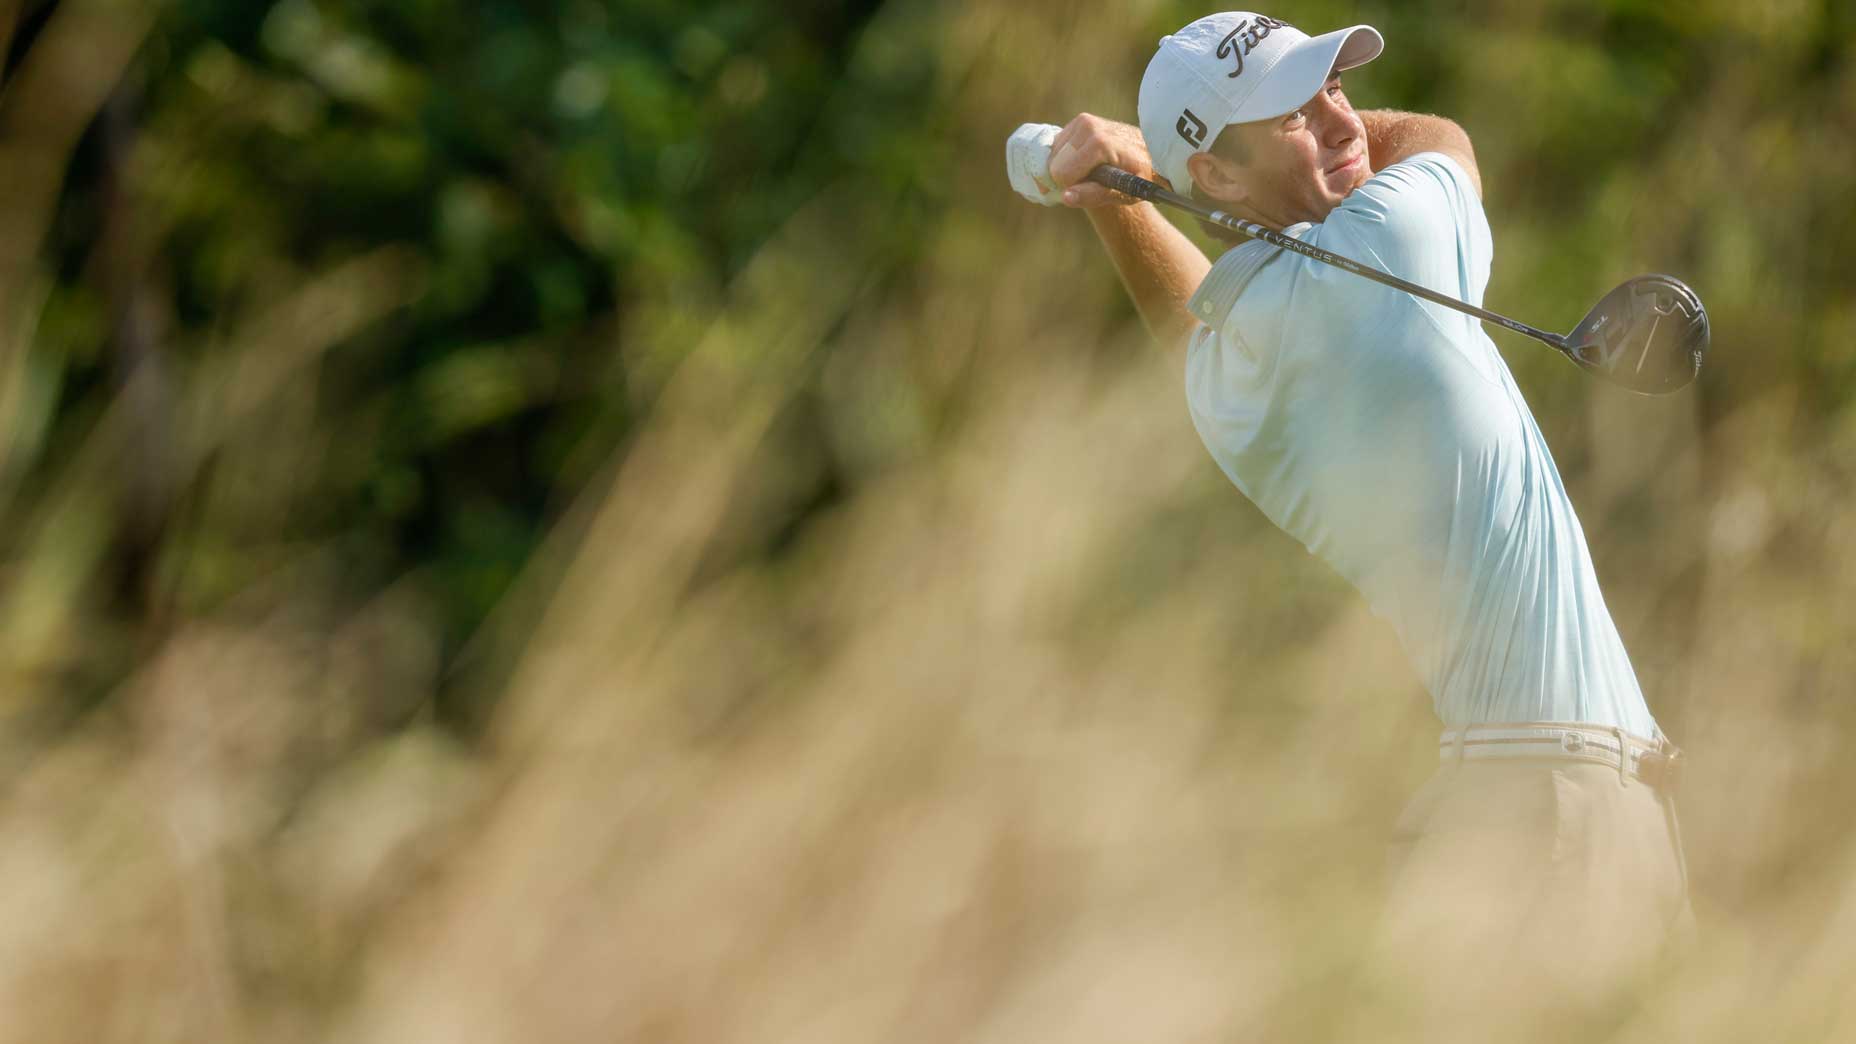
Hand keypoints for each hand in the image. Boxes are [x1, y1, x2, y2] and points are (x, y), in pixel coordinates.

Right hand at [1046, 114, 1167, 207]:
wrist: (1150, 153)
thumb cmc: (1138, 176)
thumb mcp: (1122, 193)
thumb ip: (1092, 195)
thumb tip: (1065, 196)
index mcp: (1100, 143)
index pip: (1062, 174)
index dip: (1073, 187)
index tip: (1092, 188)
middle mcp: (1089, 126)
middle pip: (1055, 165)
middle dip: (1068, 177)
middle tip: (1093, 179)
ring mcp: (1082, 120)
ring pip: (1052, 156)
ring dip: (1067, 167)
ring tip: (1092, 169)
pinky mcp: (1079, 120)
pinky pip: (1056, 147)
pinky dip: (1066, 158)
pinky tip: (1086, 160)